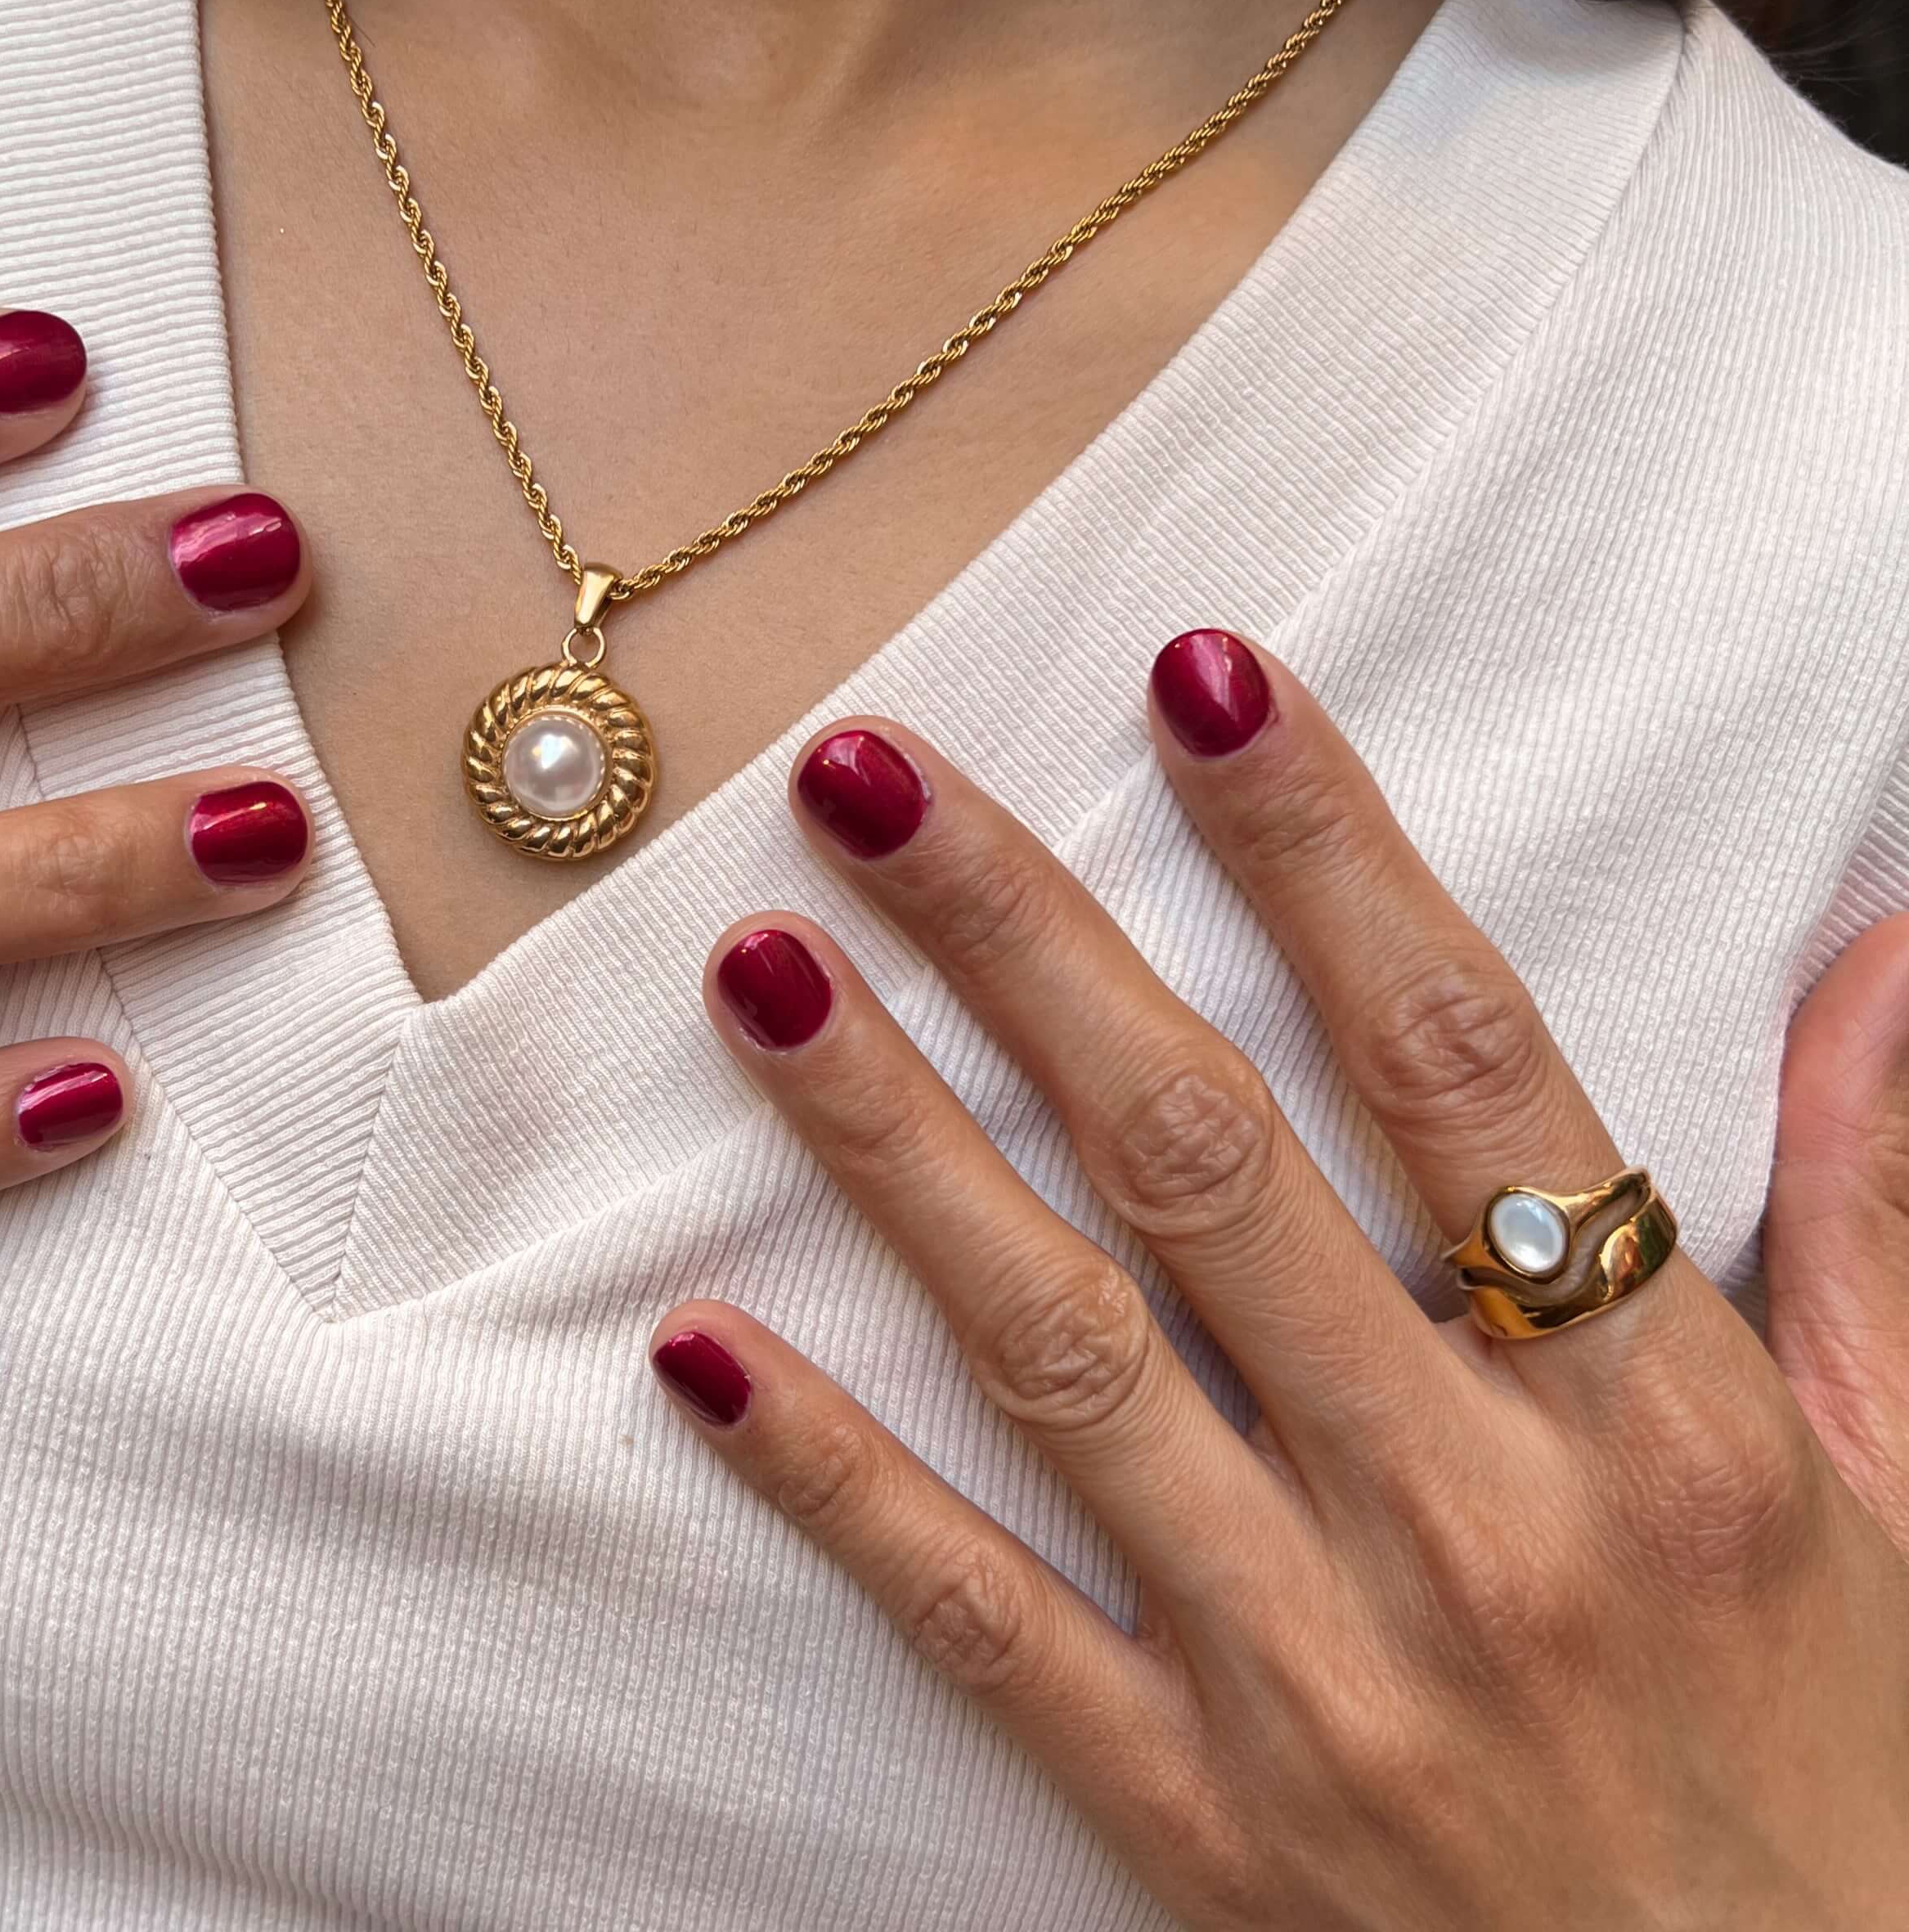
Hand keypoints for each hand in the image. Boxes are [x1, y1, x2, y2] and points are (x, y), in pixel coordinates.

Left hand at [648, 632, 1908, 1928]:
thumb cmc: (1861, 1785)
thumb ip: (1879, 1207)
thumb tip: (1884, 947)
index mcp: (1666, 1425)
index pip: (1457, 1057)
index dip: (1322, 850)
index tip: (1198, 676)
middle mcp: (1474, 1528)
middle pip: (1203, 1164)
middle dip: (1026, 944)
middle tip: (870, 776)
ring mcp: (1312, 1679)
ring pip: (1058, 1352)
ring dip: (893, 1149)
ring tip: (761, 968)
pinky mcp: (1196, 1822)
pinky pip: (983, 1627)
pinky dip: (837, 1486)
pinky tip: (703, 1350)